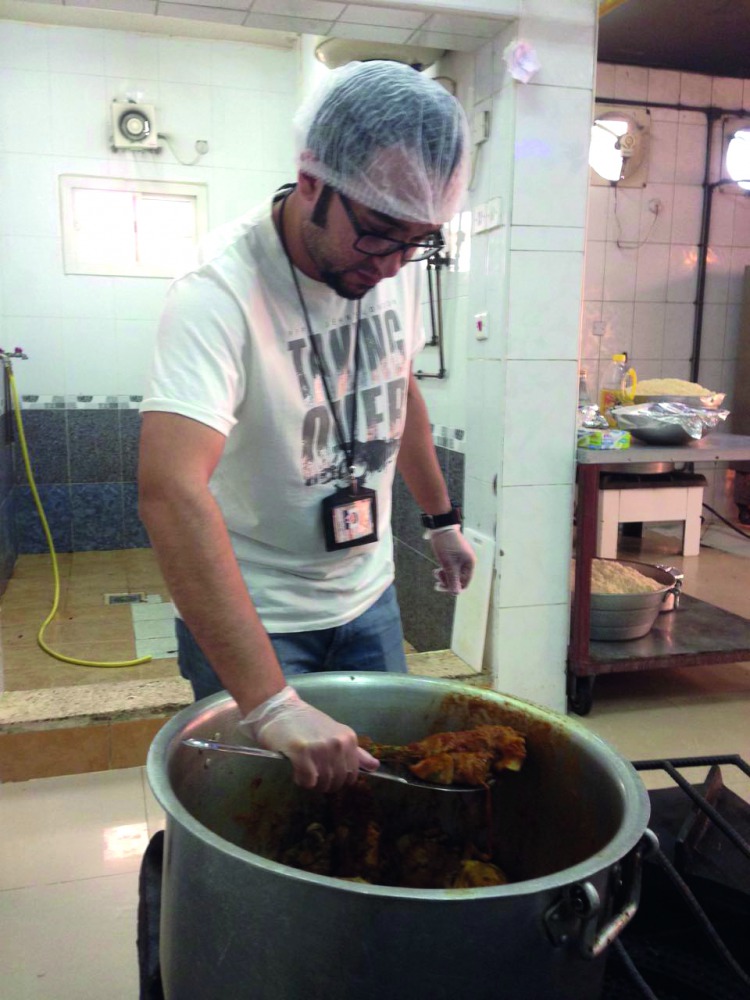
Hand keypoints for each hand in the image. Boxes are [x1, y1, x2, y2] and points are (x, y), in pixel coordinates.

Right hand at [239, 687, 378, 791]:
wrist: (279, 710)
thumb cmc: (306, 723)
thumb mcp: (335, 734)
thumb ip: (355, 752)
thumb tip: (375, 767)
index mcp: (348, 738)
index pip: (352, 775)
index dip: (339, 778)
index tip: (326, 772)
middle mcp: (338, 743)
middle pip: (338, 781)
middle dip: (325, 784)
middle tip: (313, 773)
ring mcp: (321, 747)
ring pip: (324, 783)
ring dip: (313, 783)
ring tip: (304, 770)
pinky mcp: (302, 752)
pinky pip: (308, 781)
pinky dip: (301, 780)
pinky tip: (296, 769)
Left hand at [428, 525, 475, 594]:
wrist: (441, 527)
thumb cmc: (445, 545)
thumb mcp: (448, 564)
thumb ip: (452, 579)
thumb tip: (456, 593)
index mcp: (470, 564)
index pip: (464, 583)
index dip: (452, 587)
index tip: (440, 586)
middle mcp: (468, 562)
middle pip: (459, 579)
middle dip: (447, 581)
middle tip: (436, 578)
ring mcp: (462, 558)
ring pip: (455, 573)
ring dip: (445, 575)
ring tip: (436, 572)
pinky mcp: (456, 555)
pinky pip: (453, 567)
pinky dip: (445, 569)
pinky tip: (438, 568)